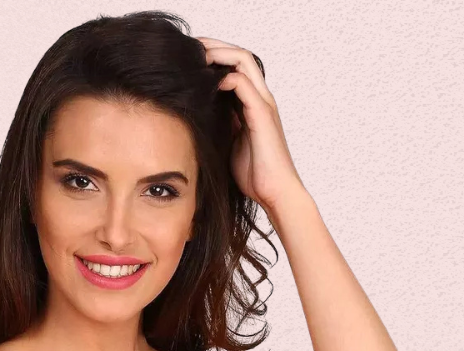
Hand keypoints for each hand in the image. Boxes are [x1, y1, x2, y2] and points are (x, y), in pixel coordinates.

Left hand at [196, 36, 305, 209]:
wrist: (275, 192)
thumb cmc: (254, 174)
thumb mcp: (229, 144)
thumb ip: (221, 126)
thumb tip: (199, 117)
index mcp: (252, 105)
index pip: (235, 68)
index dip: (214, 58)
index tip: (189, 58)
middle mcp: (260, 99)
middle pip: (239, 57)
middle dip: (215, 46)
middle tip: (190, 46)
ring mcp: (263, 105)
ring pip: (243, 62)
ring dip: (219, 54)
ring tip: (196, 54)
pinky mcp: (262, 115)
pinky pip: (244, 85)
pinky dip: (226, 78)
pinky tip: (208, 82)